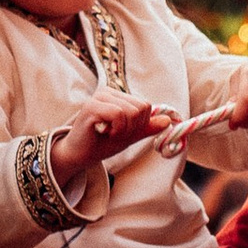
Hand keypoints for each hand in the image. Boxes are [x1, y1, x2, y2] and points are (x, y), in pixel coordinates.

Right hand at [49, 90, 170, 181]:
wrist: (79, 156)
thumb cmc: (102, 144)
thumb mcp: (129, 135)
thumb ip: (146, 127)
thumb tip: (168, 120)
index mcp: (117, 95)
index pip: (145, 105)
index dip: (139, 124)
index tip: (122, 132)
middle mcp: (107, 91)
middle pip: (141, 107)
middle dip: (132, 128)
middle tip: (114, 134)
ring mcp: (98, 97)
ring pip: (131, 111)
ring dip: (124, 130)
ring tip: (108, 133)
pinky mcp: (91, 106)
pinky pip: (118, 114)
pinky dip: (117, 129)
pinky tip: (104, 133)